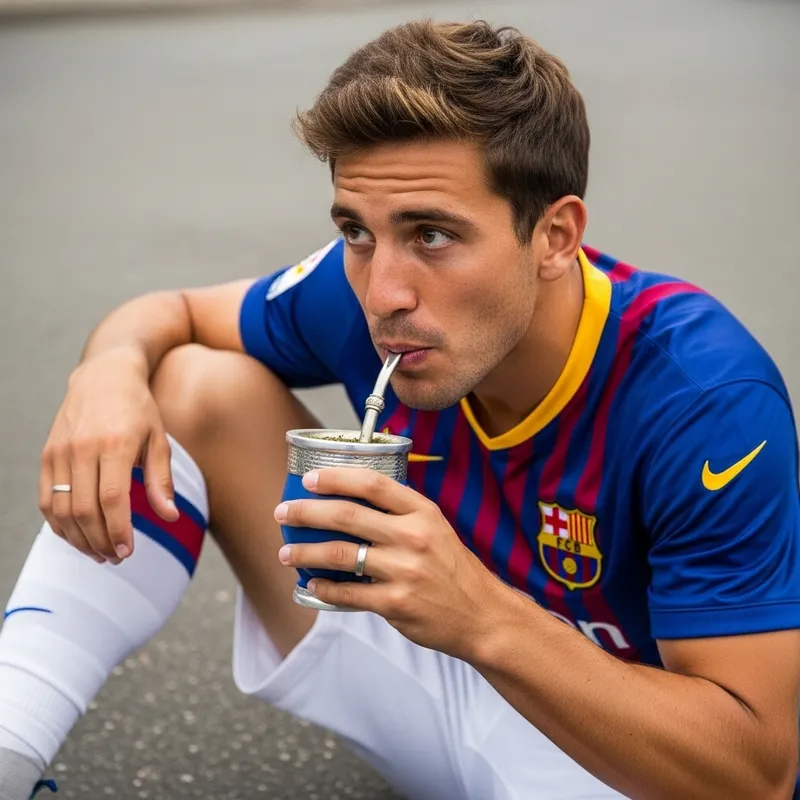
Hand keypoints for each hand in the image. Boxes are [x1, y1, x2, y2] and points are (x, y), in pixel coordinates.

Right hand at [38, 347, 177, 563]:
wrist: (104, 376)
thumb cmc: (138, 409)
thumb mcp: (158, 440)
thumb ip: (161, 480)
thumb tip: (169, 516)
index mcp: (115, 444)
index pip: (112, 498)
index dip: (117, 530)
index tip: (126, 551)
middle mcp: (83, 448)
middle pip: (85, 509)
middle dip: (99, 541)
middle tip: (115, 557)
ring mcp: (60, 451)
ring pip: (62, 509)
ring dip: (78, 538)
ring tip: (98, 552)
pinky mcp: (47, 455)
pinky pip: (47, 498)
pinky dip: (59, 523)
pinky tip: (76, 535)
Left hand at [275, 467, 504, 657]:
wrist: (483, 615)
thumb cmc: (454, 569)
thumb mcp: (436, 528)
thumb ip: (401, 514)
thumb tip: (351, 501)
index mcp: (423, 512)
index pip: (373, 483)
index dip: (337, 477)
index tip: (310, 478)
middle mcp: (413, 537)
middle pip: (347, 515)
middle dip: (306, 511)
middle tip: (283, 512)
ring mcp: (404, 571)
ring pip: (339, 554)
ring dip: (305, 551)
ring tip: (285, 551)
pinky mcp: (396, 603)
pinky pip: (347, 593)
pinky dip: (323, 588)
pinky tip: (311, 584)